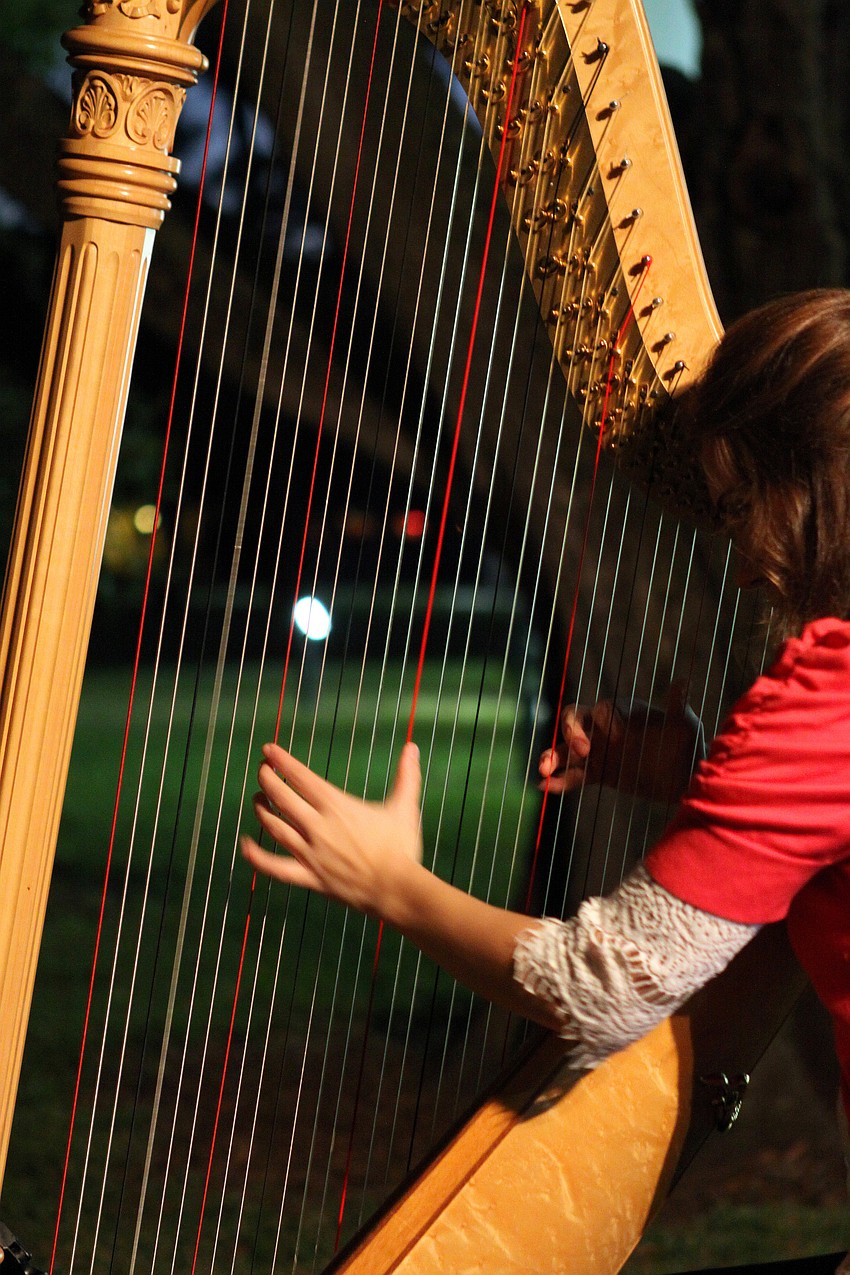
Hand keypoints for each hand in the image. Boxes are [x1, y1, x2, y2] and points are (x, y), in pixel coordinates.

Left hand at [240, 741, 423, 918]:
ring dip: (261, 809)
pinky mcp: (309, 877)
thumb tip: (412, 748)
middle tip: (262, 769)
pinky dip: (256, 857)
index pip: (300, 777)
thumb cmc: (402, 847)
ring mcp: (310, 853)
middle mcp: (318, 826)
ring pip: (274, 826)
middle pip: (281, 797)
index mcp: (336, 806)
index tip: (268, 750)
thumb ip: (406, 776)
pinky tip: (244, 845)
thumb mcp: (405, 807)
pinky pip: (274, 867)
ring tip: (257, 798)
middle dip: (267, 779)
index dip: (281, 761)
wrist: (397, 889)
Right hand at [538, 682, 704, 803]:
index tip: (606, 741)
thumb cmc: (686, 746)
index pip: (600, 710)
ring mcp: (599, 750)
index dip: (600, 722)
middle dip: (570, 733)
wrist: (685, 778)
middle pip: (574, 721)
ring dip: (553, 756)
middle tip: (580, 751)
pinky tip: (545, 787)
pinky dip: (560, 780)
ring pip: (567, 749)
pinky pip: (574, 775)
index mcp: (622, 711)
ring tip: (543, 769)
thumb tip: (683, 681)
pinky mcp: (598, 772)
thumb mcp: (684, 726)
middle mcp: (605, 727)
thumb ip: (677, 706)